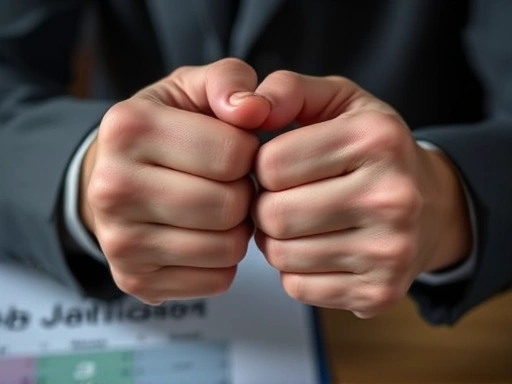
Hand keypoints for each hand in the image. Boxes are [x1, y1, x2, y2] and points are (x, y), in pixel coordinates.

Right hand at [80, 59, 270, 303]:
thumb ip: (229, 81)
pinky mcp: (135, 279)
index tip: (232, 150)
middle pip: (230, 206)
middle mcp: (112, 187)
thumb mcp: (190, 88)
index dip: (247, 152)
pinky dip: (222, 260)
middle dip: (242, 193)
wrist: (113, 178)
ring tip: (217, 208)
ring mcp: (120, 242)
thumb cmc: (163, 132)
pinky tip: (203, 236)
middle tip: (228, 183)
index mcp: (128, 128)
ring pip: (227, 248)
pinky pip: (216, 280)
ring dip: (236, 228)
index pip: (233, 153)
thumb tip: (254, 109)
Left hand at [252, 71, 471, 317]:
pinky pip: (297, 288)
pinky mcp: (379, 291)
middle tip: (282, 198)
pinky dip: (294, 270)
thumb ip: (288, 91)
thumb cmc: (372, 151)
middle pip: (273, 214)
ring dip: (276, 240)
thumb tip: (245, 106)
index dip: (262, 165)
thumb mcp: (339, 102)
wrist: (431, 206)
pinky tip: (317, 249)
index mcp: (376, 139)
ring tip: (298, 222)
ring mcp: (390, 251)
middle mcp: (391, 196)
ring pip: (280, 256)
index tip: (279, 166)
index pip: (270, 164)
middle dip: (264, 206)